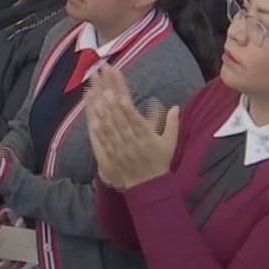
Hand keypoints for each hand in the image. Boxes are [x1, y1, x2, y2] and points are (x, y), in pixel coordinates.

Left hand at [84, 64, 179, 188]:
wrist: (148, 186)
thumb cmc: (160, 161)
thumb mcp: (170, 143)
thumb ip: (172, 124)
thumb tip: (175, 106)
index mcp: (146, 137)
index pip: (135, 118)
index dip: (127, 106)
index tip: (121, 94)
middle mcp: (132, 141)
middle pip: (119, 117)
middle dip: (110, 97)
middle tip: (103, 82)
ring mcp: (120, 148)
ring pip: (109, 127)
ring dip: (101, 109)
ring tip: (95, 92)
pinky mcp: (111, 154)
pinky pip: (103, 140)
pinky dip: (98, 128)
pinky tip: (93, 116)